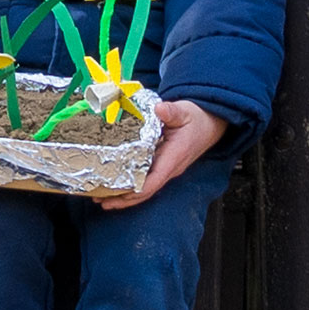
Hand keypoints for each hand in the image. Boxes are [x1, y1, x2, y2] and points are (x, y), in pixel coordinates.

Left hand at [98, 97, 228, 211]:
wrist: (209, 123)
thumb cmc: (197, 119)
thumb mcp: (184, 112)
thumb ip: (171, 111)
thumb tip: (160, 109)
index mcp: (173, 159)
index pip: (153, 181)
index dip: (135, 190)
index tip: (117, 194)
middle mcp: (168, 169)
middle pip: (144, 191)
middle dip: (122, 199)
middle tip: (99, 200)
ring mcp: (164, 169)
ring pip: (142, 188)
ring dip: (122, 195)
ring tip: (100, 198)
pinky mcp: (160, 165)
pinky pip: (143, 179)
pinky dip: (128, 185)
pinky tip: (114, 185)